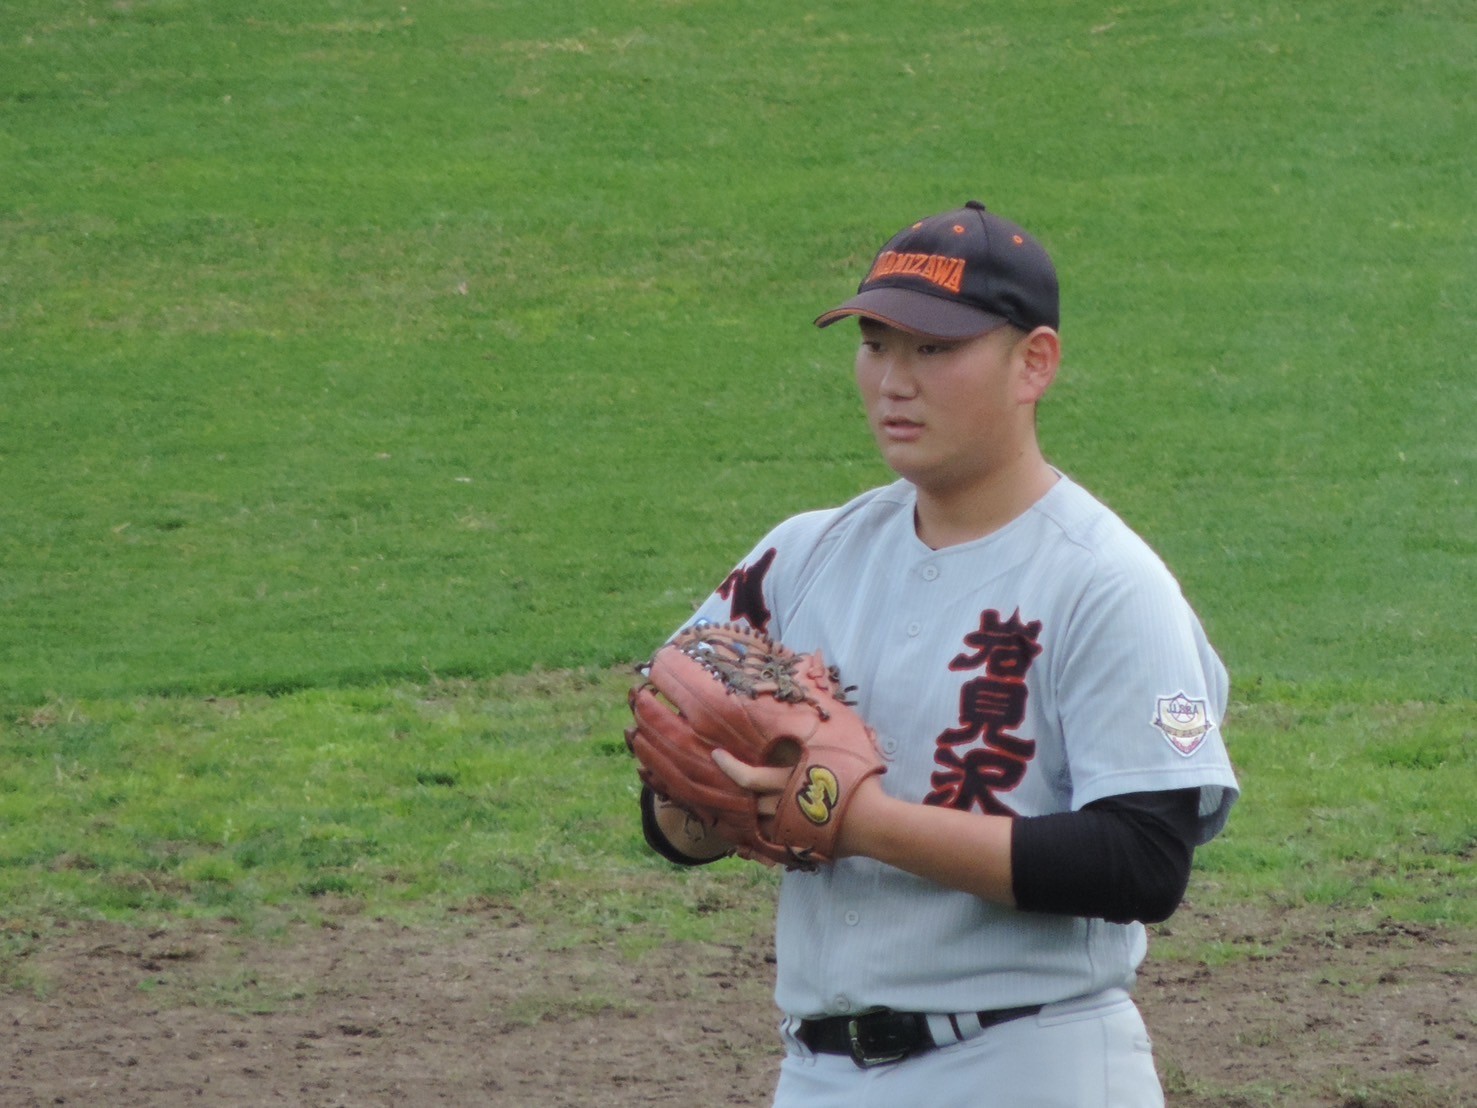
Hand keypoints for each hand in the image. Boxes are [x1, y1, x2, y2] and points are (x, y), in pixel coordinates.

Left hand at [713, 749, 888, 858]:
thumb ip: (825, 733)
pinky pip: (776, 840)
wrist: (875, 823)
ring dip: (754, 813)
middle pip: (750, 802)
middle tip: (730, 779)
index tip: (716, 756)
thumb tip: (823, 700)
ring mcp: (790, 828)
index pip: (747, 776)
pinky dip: (769, 832)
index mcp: (788, 780)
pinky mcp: (800, 845)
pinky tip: (771, 824)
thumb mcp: (843, 747)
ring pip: (760, 822)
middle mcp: (783, 804)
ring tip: (751, 800)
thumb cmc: (860, 780)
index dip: (728, 766)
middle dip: (738, 791)